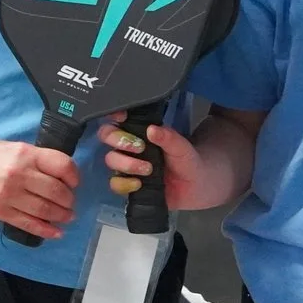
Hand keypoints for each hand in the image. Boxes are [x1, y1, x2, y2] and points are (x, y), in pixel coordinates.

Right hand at [0, 138, 78, 240]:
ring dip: (61, 216)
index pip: (62, 165)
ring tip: (67, 217)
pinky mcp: (0, 212)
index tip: (75, 183)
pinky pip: (28, 224)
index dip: (74, 176)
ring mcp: (10, 195)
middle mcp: (20, 174)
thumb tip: (59, 175)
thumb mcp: (13, 147)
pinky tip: (56, 232)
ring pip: (45, 210)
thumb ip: (35, 160)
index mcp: (25, 154)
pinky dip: (46, 230)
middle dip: (69, 200)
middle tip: (70, 203)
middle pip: (57, 191)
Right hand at [97, 120, 225, 212]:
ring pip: (110, 159)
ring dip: (126, 164)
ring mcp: (127, 165)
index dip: (114, 115)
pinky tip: (139, 184)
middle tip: (139, 147)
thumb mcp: (182, 147)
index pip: (119, 118)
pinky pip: (115, 183)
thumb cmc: (188, 161)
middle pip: (107, 136)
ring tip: (147, 169)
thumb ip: (169, 137)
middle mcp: (129, 146)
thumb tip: (152, 129)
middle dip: (119, 140)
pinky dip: (124, 184)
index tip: (121, 117)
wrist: (196, 187)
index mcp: (141, 131)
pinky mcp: (128, 184)